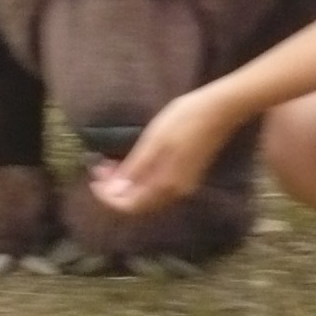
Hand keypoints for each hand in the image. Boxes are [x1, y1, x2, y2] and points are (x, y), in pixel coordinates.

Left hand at [89, 84, 242, 216]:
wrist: (221, 110)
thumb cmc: (185, 120)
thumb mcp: (154, 141)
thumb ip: (135, 169)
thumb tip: (115, 192)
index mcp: (165, 185)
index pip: (129, 205)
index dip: (107, 196)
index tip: (93, 176)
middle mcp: (174, 192)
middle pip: (138, 204)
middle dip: (115, 189)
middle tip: (100, 166)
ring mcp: (183, 185)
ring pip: (147, 196)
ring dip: (127, 184)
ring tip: (113, 163)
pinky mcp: (187, 176)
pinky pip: (157, 187)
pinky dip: (140, 179)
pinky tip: (134, 162)